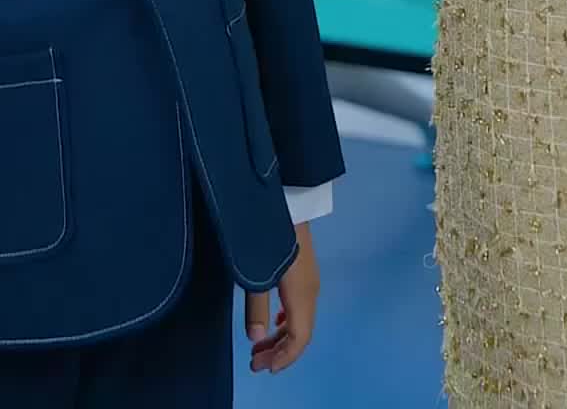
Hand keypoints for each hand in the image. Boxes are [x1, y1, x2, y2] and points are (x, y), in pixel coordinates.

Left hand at [247, 223, 319, 374]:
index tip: (262, 367)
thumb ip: (257, 307)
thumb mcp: (256, 271)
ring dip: (282, 338)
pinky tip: (274, 321)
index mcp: (302, 294)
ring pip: (301, 320)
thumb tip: (256, 340)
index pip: (300, 338)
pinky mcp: (305, 271)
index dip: (284, 358)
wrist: (288, 199)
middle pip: (301, 332)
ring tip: (260, 347)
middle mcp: (311, 290)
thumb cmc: (268, 235)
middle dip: (280, 352)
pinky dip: (286, 322)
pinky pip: (300, 307)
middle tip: (254, 362)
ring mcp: (310, 280)